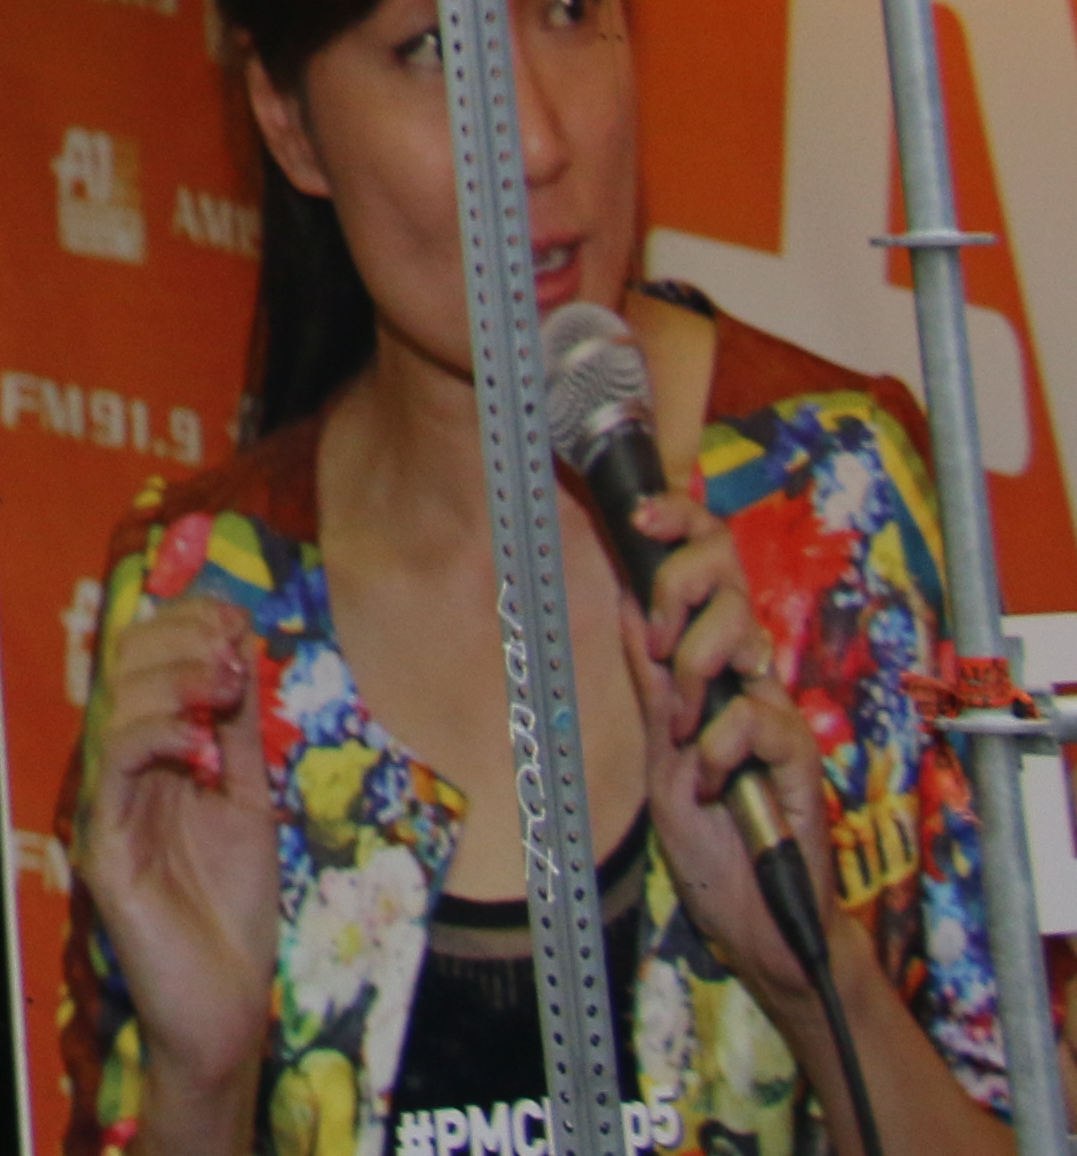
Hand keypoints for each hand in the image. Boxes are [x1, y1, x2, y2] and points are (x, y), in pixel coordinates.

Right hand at [79, 594, 278, 1131]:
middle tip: (230, 643)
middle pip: (124, 673)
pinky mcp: (103, 845)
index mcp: (152, 757)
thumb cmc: (234, 909)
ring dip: (172, 682)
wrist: (226, 1003)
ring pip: (116, 711)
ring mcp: (107, 806)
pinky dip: (154, 737)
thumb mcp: (247, 800)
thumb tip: (239, 648)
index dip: (183, 628)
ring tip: (223, 682)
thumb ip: (236, 732)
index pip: (147, 666)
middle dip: (177, 642)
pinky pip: (114, 769)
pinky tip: (199, 742)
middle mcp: (121, 772)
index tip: (235, 616)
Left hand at [617, 494, 834, 1013]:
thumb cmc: (711, 836)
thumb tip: (628, 599)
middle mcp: (749, 678)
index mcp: (712, 667)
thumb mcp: (659, 748)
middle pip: (730, 575)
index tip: (636, 512)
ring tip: (683, 728)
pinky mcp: (799, 760)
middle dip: (682, 584)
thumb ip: (651, 681)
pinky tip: (710, 779)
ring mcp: (777, 715)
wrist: (756, 917)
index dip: (679, 525)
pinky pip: (758, 715)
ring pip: (741, 635)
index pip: (706, 569)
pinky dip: (719, 744)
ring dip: (693, 671)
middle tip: (659, 639)